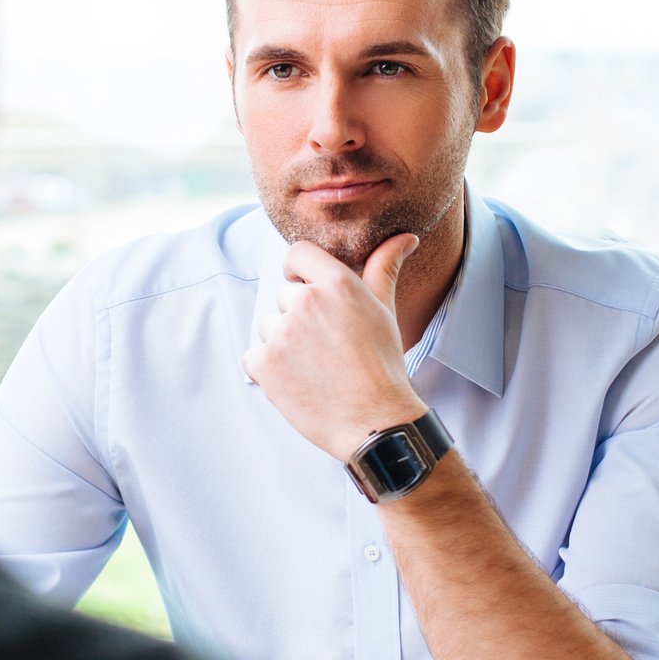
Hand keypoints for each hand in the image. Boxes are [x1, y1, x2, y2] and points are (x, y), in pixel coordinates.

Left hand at [242, 234, 426, 459]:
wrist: (376, 422)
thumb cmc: (383, 366)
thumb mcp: (385, 311)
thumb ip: (384, 268)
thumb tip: (405, 237)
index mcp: (337, 284)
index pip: (298, 253)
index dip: (297, 269)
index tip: (303, 286)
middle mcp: (305, 302)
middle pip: (284, 296)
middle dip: (299, 318)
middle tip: (326, 347)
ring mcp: (282, 333)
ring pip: (269, 327)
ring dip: (283, 344)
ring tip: (315, 367)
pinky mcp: (264, 363)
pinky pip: (253, 356)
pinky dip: (268, 370)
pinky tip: (297, 381)